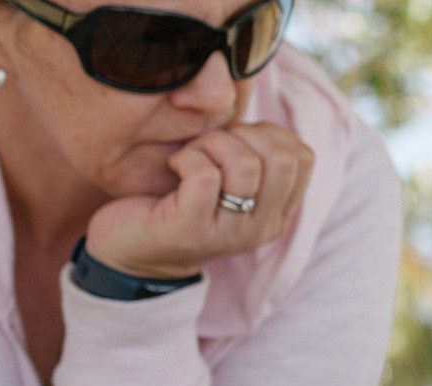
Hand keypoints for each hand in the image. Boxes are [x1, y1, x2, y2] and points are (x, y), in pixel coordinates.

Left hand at [85, 124, 315, 278]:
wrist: (129, 247)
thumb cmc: (178, 199)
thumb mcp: (227, 177)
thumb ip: (252, 152)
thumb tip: (244, 91)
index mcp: (277, 213)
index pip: (303, 158)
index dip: (269, 133)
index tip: (236, 140)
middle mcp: (261, 228)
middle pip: (282, 160)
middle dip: (243, 135)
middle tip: (211, 145)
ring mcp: (229, 234)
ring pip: (245, 165)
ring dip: (212, 144)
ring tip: (190, 154)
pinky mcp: (192, 230)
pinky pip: (205, 175)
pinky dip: (186, 158)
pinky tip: (174, 167)